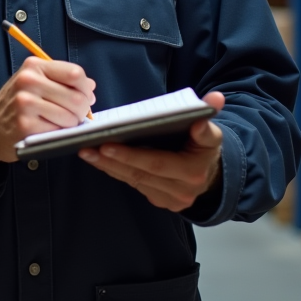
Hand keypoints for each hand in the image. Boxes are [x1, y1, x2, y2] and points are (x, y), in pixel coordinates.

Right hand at [0, 57, 95, 167]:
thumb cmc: (18, 103)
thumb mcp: (36, 81)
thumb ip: (63, 80)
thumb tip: (90, 86)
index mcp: (34, 66)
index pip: (75, 73)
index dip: (85, 88)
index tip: (84, 96)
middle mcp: (28, 81)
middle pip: (77, 97)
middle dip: (82, 110)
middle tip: (74, 114)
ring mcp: (25, 103)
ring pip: (70, 116)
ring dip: (71, 123)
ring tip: (60, 122)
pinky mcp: (25, 125)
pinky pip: (58, 131)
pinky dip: (59, 133)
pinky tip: (47, 129)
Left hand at [78, 91, 225, 211]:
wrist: (213, 175)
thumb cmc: (204, 148)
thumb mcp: (212, 134)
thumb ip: (208, 117)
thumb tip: (214, 99)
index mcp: (193, 170)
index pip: (156, 163)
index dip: (129, 155)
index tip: (106, 144)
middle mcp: (182, 190)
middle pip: (140, 174)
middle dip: (111, 160)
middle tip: (87, 147)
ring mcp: (170, 200)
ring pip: (134, 181)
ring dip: (108, 167)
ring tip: (86, 152)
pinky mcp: (161, 201)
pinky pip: (135, 185)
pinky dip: (117, 172)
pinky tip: (100, 160)